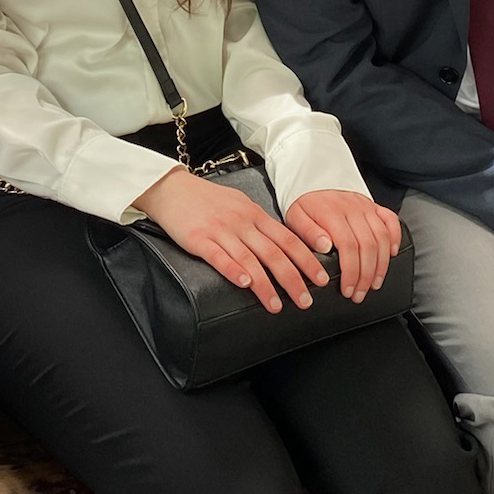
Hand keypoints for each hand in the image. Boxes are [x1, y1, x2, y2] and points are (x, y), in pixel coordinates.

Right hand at [133, 167, 329, 313]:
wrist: (172, 188)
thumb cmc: (206, 198)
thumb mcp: (240, 204)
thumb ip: (259, 224)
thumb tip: (281, 244)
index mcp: (254, 215)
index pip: (287, 239)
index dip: (306, 260)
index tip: (321, 278)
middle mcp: (242, 223)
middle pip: (273, 253)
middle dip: (293, 279)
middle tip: (306, 300)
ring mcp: (221, 231)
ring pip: (249, 260)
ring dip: (265, 285)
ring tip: (276, 305)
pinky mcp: (199, 239)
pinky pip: (219, 257)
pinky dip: (233, 271)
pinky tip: (244, 284)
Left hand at [284, 190, 400, 302]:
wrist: (312, 179)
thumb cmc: (304, 203)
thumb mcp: (295, 217)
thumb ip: (308, 232)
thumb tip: (325, 247)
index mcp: (332, 213)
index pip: (348, 247)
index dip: (351, 272)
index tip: (348, 289)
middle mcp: (353, 209)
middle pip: (368, 246)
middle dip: (366, 275)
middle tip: (360, 293)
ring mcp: (366, 206)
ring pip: (383, 237)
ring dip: (381, 264)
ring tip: (374, 283)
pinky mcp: (373, 205)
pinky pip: (391, 220)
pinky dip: (395, 237)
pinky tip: (392, 254)